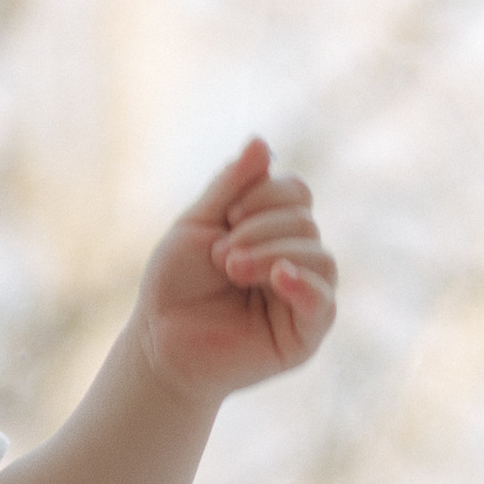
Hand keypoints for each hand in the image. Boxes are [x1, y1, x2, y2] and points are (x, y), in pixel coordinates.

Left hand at [135, 136, 334, 404]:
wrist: (159, 341)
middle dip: (260, 229)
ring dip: (272, 253)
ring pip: (320, 257)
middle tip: (220, 255)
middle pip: (306, 222)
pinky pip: (324, 304)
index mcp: (273, 230)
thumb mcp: (197, 223)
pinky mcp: (304, 335)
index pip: (296, 192)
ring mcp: (304, 297)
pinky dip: (304, 285)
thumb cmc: (175, 284)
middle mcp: (295, 259)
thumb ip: (230, 185)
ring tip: (231, 268)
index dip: (265, 194)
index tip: (227, 215)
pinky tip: (278, 278)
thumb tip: (261, 142)